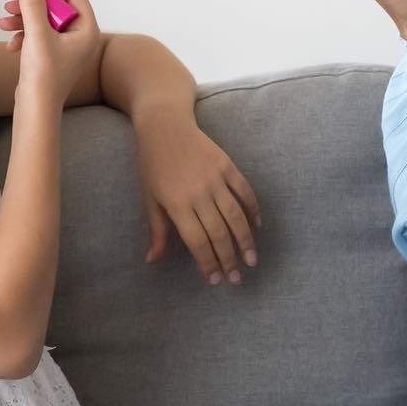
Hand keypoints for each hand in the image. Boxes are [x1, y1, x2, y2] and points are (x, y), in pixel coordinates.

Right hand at [3, 0, 100, 111]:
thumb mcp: (37, 34)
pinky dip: (24, 35)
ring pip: (44, 21)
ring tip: (5, 22)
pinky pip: (38, 36)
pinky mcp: (52, 57)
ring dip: (23, 19)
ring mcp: (66, 48)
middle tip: (12, 1)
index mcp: (87, 31)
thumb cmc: (44, 76)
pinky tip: (11, 44)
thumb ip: (32, 3)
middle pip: (55, 7)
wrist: (36, 109)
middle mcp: (80, 38)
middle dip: (31, 4)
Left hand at [134, 110, 262, 285]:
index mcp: (177, 203)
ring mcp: (216, 178)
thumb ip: (157, 230)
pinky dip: (253, 209)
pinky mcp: (227, 165)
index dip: (208, 263)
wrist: (165, 125)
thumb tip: (152, 260)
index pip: (197, 241)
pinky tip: (257, 226)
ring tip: (251, 260)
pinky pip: (245, 191)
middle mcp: (199, 193)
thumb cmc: (152, 164)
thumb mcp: (149, 198)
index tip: (214, 280)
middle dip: (229, 259)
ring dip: (245, 241)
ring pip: (236, 216)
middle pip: (219, 233)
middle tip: (236, 279)